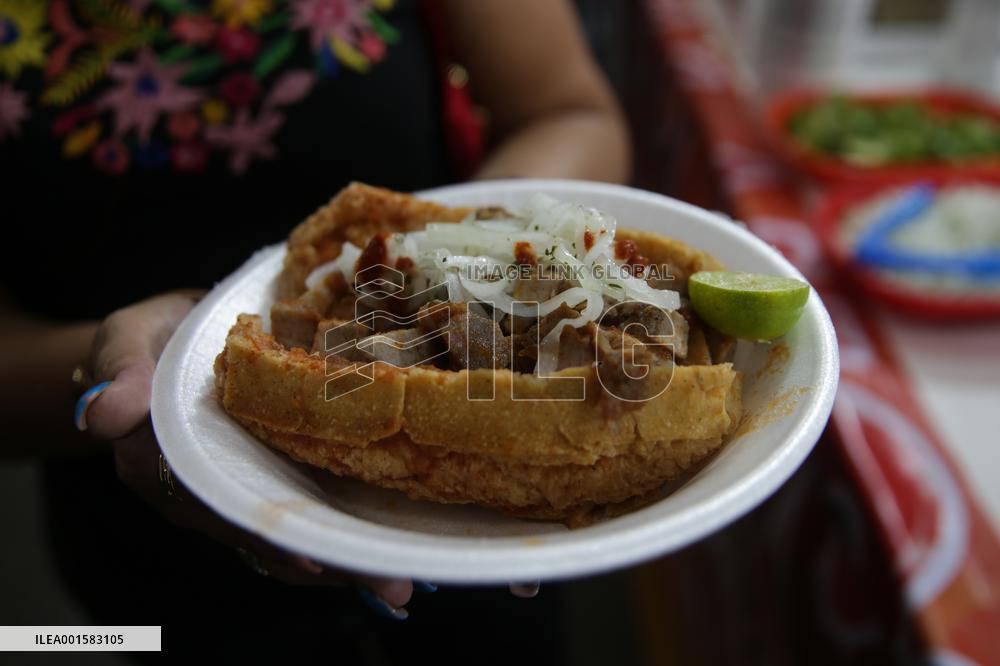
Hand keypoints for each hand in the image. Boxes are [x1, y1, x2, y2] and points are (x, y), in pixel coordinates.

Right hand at [83, 292, 412, 614]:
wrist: (174, 334)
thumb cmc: (148, 338)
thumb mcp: (126, 340)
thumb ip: (119, 370)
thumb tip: (101, 415)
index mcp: (166, 468)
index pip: (218, 510)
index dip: (263, 534)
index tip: (309, 557)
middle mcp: (210, 492)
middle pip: (268, 537)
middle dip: (327, 563)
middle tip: (390, 585)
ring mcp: (246, 488)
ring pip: (294, 533)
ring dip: (346, 558)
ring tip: (401, 580)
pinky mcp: (276, 474)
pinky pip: (309, 508)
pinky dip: (346, 528)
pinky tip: (390, 544)